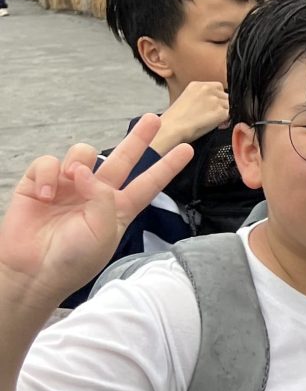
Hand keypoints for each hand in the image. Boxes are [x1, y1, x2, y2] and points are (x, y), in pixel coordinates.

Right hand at [0, 118, 192, 311]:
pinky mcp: (38, 184)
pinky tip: (44, 194)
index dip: (166, 167)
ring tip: (71, 179)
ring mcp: (67, 187)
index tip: (187, 149)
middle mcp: (95, 194)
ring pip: (82, 153)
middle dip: (138, 138)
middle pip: (122, 159)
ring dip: (79, 161)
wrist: (33, 271)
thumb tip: (84, 172)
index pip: (148, 184)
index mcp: (118, 209)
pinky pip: (47, 162)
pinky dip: (46, 174)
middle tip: (154, 118)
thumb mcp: (103, 233)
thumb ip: (103, 199)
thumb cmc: (73, 260)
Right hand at [155, 81, 229, 147]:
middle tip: (212, 116)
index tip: (212, 106)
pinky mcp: (220, 112)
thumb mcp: (186, 99)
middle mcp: (207, 89)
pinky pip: (229, 116)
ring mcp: (215, 100)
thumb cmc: (175, 119)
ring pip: (228, 106)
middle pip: (225, 96)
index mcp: (197, 85)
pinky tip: (215, 125)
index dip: (217, 98)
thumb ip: (201, 97)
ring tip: (211, 121)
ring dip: (224, 113)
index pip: (218, 88)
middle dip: (221, 106)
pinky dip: (224, 122)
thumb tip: (213, 104)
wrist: (172, 128)